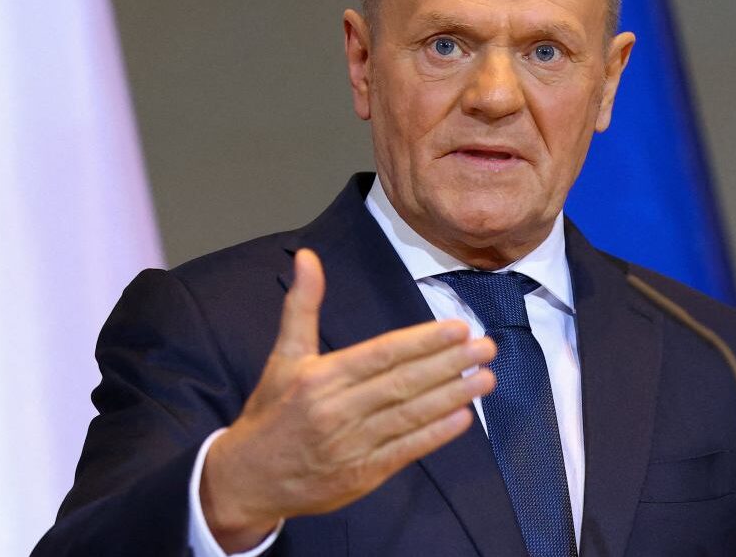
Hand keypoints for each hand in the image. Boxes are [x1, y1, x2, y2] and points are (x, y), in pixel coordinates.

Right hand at [199, 248, 496, 551]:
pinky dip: (435, 435)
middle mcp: (337, 411)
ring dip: (452, 396)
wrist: (249, 479)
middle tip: (486, 347)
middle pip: (402, 383)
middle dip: (449, 364)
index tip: (458, 328)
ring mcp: (351, 445)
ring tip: (485, 378)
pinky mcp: (361, 475)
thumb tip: (307, 256)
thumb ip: (302, 305)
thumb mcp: (284, 355)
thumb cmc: (272, 411)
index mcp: (320, 378)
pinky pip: (405, 451)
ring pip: (409, 416)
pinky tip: (463, 418)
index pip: (381, 355)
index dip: (423, 342)